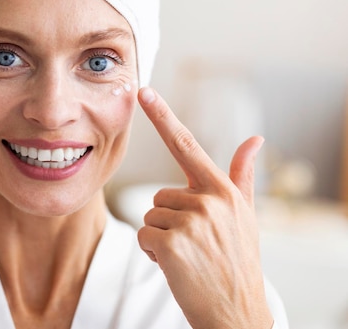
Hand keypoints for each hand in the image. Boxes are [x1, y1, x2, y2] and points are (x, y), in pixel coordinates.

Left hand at [136, 87, 272, 328]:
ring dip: (160, 238)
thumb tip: (255, 139)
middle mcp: (209, 200)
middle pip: (159, 195)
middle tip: (194, 245)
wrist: (236, 312)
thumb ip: (242, 176)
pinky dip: (152, 253)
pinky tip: (175, 267)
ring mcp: (192, 221)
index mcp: (223, 190)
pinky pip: (144, 235)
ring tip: (188, 257)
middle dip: (169, 220)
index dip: (163, 116)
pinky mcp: (172, 243)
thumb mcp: (244, 216)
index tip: (144, 91)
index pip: (187, 145)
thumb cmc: (237, 261)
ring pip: (150, 215)